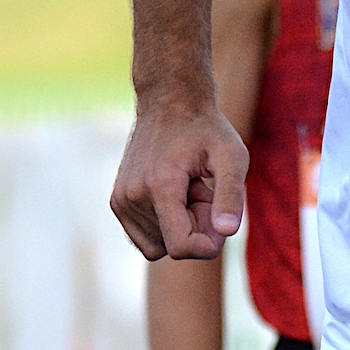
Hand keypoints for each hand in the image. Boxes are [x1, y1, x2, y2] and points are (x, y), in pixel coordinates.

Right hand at [111, 99, 246, 260]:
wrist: (170, 101)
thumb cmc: (206, 128)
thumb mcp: (232, 155)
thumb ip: (232, 195)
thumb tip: (227, 232)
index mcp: (159, 186)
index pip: (181, 247)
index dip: (208, 243)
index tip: (220, 214)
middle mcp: (131, 197)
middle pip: (172, 247)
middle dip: (196, 229)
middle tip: (204, 191)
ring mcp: (120, 201)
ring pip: (158, 245)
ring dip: (180, 226)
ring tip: (189, 189)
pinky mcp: (117, 202)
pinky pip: (145, 238)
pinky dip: (164, 224)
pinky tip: (176, 192)